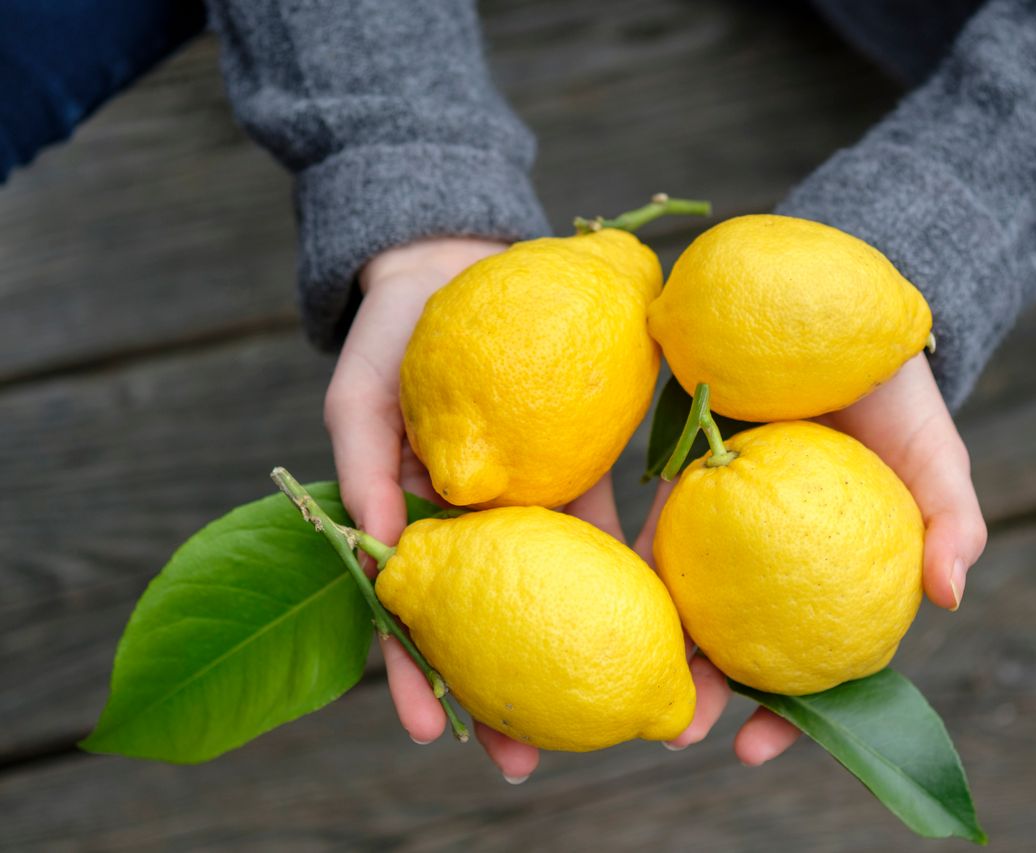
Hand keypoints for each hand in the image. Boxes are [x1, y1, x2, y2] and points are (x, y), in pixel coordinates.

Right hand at [325, 236, 626, 783]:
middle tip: (524, 761)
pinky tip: (646, 614)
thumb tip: (378, 549)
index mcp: (414, 525)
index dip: (420, 678)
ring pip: (547, 589)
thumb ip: (363, 468)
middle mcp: (473, 528)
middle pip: (486, 623)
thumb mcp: (358, 400)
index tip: (437, 735)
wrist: (457, 265)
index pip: (413, 618)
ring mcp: (526, 502)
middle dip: (502, 695)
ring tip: (596, 717)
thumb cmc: (391, 338)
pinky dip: (617, 565)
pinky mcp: (575, 467)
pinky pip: (599, 523)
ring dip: (568, 651)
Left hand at [632, 354, 986, 763]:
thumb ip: (953, 523)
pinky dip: (639, 565)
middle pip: (733, 644)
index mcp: (829, 581)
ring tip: (638, 674)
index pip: (804, 665)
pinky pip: (659, 528)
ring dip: (659, 641)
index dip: (783, 716)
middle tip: (676, 731)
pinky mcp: (686, 478)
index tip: (749, 751)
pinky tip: (613, 589)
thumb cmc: (902, 405)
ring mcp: (724, 525)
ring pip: (686, 597)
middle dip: (703, 694)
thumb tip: (949, 597)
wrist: (846, 324)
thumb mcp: (937, 462)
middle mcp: (770, 566)